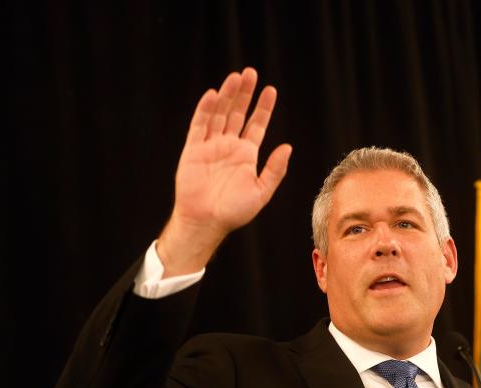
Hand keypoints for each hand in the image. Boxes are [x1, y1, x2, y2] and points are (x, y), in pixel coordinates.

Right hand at [159, 67, 292, 275]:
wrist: (207, 222)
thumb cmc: (234, 211)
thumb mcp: (261, 191)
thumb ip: (274, 169)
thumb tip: (287, 147)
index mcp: (246, 155)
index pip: (256, 125)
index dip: (263, 107)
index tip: (271, 90)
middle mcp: (228, 147)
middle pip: (237, 113)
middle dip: (244, 94)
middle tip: (251, 73)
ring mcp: (210, 146)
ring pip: (219, 114)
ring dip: (227, 95)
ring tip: (236, 77)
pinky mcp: (193, 150)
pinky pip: (199, 126)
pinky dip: (205, 110)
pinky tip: (213, 95)